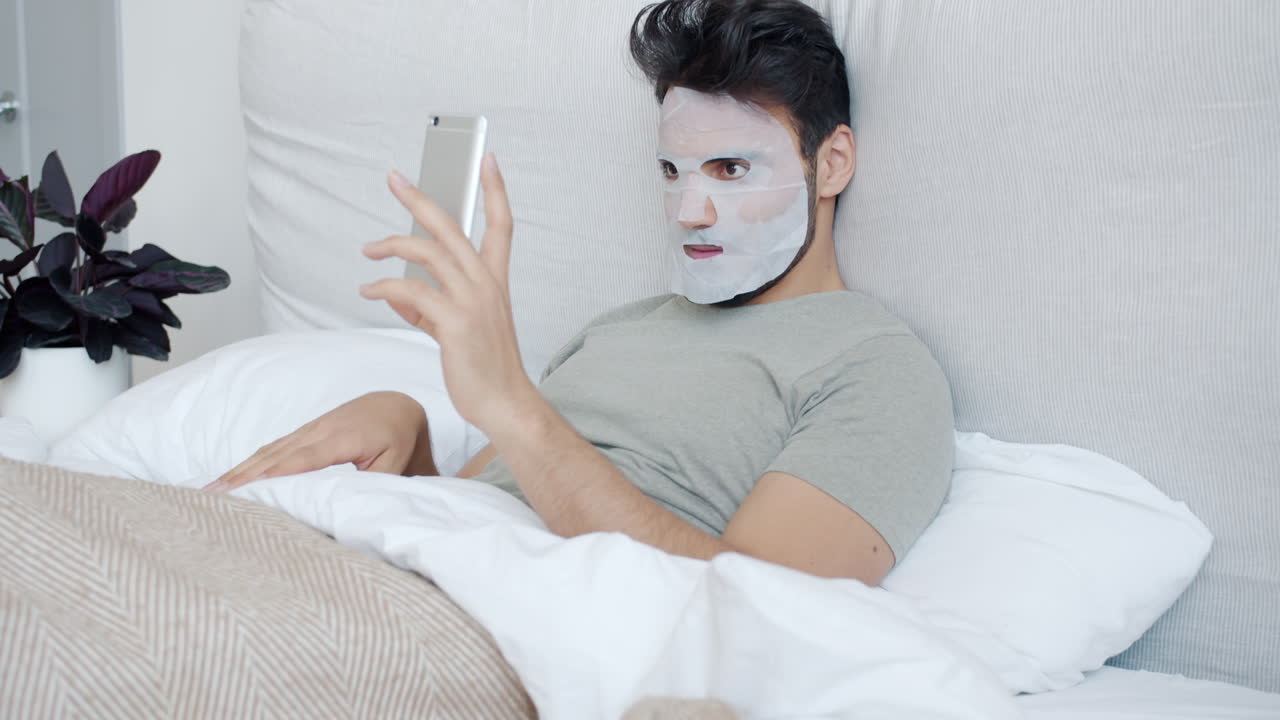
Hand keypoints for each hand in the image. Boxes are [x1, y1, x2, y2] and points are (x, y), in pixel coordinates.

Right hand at [204, 391, 432, 491]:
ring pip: (267, 453)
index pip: (305, 459)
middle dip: (243, 477)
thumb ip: (376, 483)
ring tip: (209, 492)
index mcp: (342, 438)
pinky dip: (249, 464)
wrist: (396, 405)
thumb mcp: (397, 462)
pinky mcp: (302, 434)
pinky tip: (230, 479)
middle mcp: (318, 431)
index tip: (251, 489)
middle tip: (212, 498)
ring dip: (238, 471)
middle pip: (274, 456)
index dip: (277, 473)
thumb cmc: (399, 437)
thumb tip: (354, 507)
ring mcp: (307, 431)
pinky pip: (271, 450)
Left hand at [360, 153, 539, 433]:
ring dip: (391, 245)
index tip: (487, 160)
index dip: (495, 190)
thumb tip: (400, 296)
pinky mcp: (455, 322)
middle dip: (421, 198)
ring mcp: (472, 301)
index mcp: (494, 281)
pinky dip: (384, 288)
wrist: (503, 403)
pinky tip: (369, 292)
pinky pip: (410, 291)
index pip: (501, 225)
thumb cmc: (485, 368)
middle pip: (452, 226)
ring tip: (369, 250)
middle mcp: (486, 284)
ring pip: (427, 252)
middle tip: (395, 180)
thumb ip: (431, 308)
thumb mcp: (457, 330)